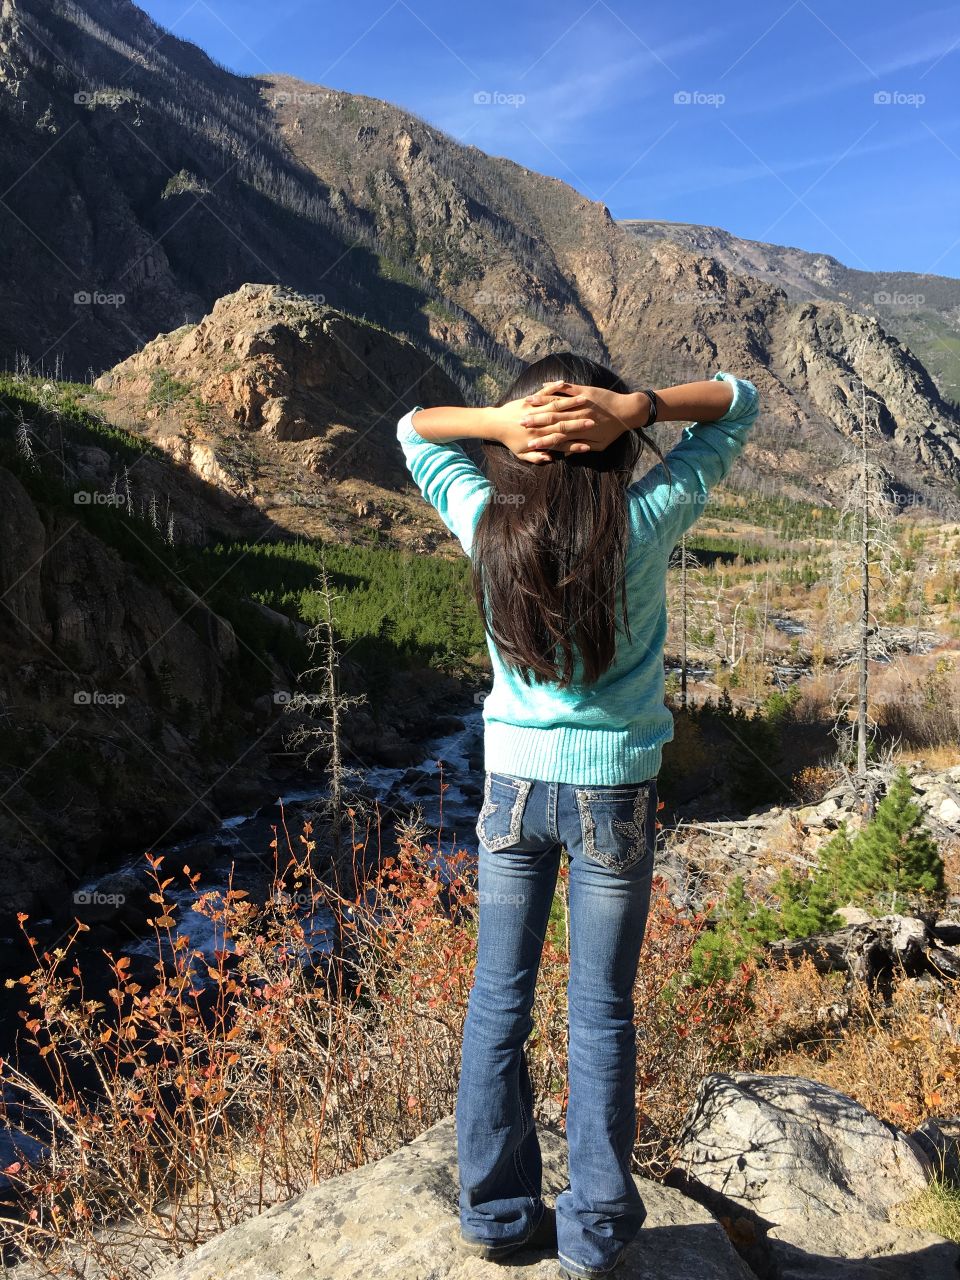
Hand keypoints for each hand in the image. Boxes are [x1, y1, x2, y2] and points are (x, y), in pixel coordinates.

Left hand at [487, 390, 599, 463]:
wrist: (495, 425)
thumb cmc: (509, 440)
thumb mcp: (521, 454)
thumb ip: (536, 457)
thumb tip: (550, 458)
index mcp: (539, 438)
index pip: (561, 441)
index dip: (575, 444)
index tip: (588, 445)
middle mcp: (539, 424)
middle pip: (563, 423)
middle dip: (579, 422)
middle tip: (594, 421)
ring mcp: (535, 410)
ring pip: (556, 405)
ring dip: (571, 402)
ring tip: (585, 400)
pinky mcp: (530, 401)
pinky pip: (543, 392)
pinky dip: (552, 386)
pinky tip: (562, 382)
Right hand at [518, 381, 649, 453]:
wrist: (628, 411)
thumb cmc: (614, 430)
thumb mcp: (599, 445)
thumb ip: (581, 448)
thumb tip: (565, 455)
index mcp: (580, 432)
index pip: (556, 438)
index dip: (542, 441)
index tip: (528, 443)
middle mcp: (578, 417)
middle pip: (551, 421)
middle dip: (535, 422)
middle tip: (520, 423)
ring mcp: (580, 403)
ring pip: (556, 403)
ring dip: (540, 403)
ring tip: (526, 403)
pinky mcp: (583, 390)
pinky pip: (566, 388)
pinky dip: (554, 387)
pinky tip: (542, 385)